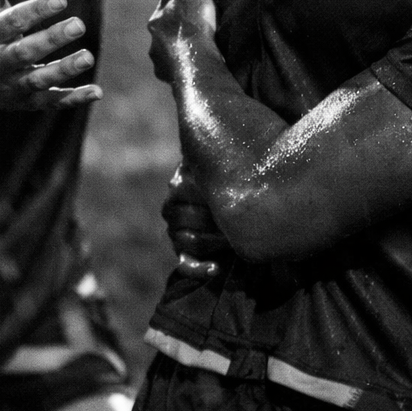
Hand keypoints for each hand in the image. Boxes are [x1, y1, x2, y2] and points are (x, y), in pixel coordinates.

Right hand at [0, 0, 98, 108]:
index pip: (11, 22)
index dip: (35, 11)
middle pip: (23, 53)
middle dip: (50, 40)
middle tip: (79, 25)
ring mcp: (9, 85)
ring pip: (37, 81)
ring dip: (63, 71)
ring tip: (88, 57)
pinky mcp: (23, 102)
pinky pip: (49, 102)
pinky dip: (72, 99)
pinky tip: (96, 91)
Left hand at [148, 0, 218, 83]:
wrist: (197, 66)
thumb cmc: (195, 26)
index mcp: (156, 18)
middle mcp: (154, 40)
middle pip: (166, 24)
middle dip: (177, 20)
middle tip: (195, 18)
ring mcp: (161, 61)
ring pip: (169, 47)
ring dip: (179, 44)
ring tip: (196, 44)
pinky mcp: (170, 78)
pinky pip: (176, 68)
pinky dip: (183, 64)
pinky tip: (194, 63)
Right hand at [162, 164, 230, 280]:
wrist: (239, 210)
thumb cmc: (231, 184)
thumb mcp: (223, 168)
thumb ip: (216, 159)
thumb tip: (209, 141)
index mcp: (178, 184)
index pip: (182, 189)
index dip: (204, 194)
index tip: (228, 197)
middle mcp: (172, 208)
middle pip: (185, 217)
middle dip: (213, 221)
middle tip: (237, 221)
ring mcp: (175, 233)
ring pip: (189, 241)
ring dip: (215, 242)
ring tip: (235, 240)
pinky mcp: (183, 254)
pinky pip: (186, 265)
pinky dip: (200, 269)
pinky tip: (215, 268)